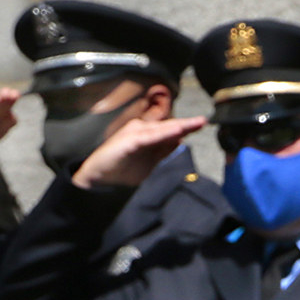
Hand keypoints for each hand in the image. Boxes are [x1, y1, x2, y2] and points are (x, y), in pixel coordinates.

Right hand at [74, 114, 204, 191]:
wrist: (96, 179)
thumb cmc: (119, 170)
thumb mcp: (147, 162)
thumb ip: (162, 152)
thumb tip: (180, 142)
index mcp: (146, 135)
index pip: (170, 130)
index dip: (186, 127)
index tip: (201, 125)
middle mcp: (141, 130)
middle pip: (168, 126)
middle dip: (186, 124)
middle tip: (203, 121)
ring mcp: (134, 133)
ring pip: (161, 129)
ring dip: (179, 126)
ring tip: (196, 123)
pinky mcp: (129, 141)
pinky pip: (149, 137)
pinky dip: (163, 134)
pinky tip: (176, 133)